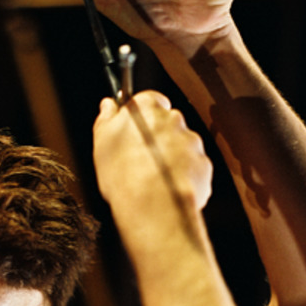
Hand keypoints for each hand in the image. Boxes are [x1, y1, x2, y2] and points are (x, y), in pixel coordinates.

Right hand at [92, 91, 212, 216]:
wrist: (152, 205)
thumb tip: (107, 107)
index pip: (148, 100)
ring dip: (169, 158)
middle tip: (138, 160)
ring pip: (180, 146)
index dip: (139, 116)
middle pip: (166, 123)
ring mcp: (192, 143)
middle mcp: (174, 120)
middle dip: (155, 138)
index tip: (130, 129)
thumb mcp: (102, 143)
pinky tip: (165, 188)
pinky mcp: (203, 165)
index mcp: (148, 109)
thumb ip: (106, 119)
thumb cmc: (125, 174)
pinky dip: (181, 175)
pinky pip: (192, 167)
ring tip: (150, 179)